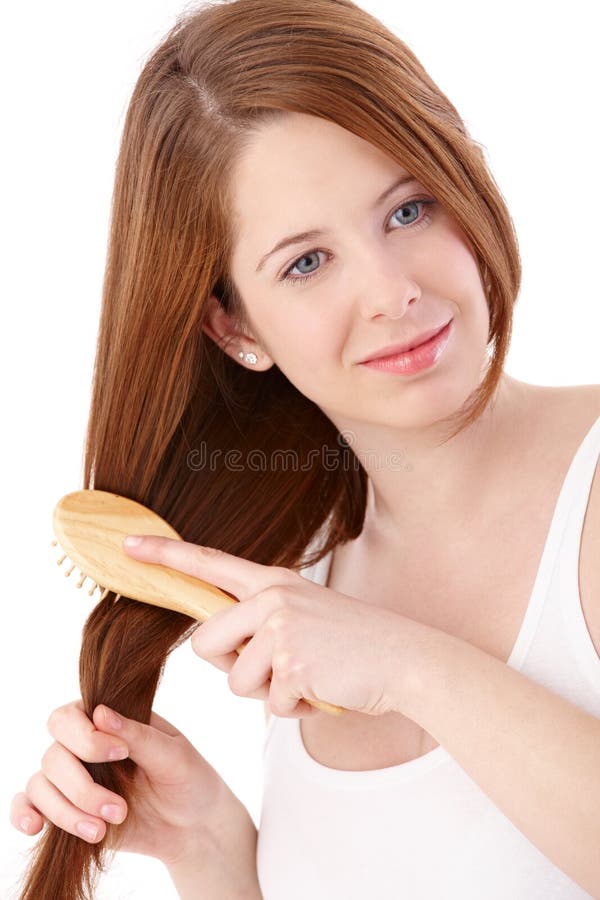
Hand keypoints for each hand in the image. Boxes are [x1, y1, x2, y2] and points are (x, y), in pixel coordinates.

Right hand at [9, 700, 245, 867]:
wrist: (193, 827)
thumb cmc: (188, 779)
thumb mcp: (173, 754)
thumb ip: (138, 735)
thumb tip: (100, 712)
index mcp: (109, 721)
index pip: (70, 717)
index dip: (85, 737)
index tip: (120, 755)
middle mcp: (83, 747)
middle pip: (53, 756)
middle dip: (81, 787)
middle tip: (119, 809)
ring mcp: (73, 779)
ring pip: (41, 785)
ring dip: (67, 811)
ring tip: (102, 829)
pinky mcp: (67, 811)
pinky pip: (30, 805)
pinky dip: (24, 814)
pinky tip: (36, 827)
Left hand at [123, 536, 411, 717]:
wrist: (405, 658)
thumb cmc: (353, 644)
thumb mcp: (303, 615)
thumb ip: (259, 622)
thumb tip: (216, 644)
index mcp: (273, 581)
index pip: (209, 563)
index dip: (165, 553)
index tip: (127, 544)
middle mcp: (272, 597)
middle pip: (205, 643)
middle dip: (230, 667)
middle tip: (274, 668)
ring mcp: (282, 628)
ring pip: (235, 682)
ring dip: (268, 693)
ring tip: (307, 676)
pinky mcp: (293, 662)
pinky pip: (269, 704)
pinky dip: (294, 708)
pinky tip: (323, 689)